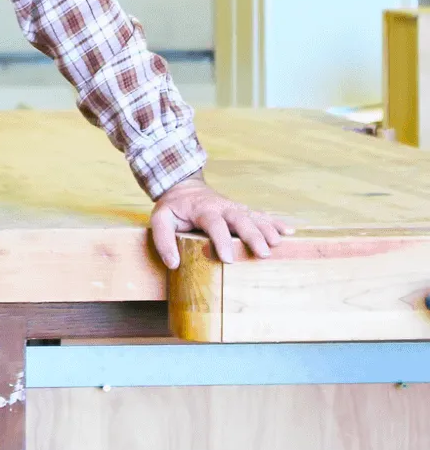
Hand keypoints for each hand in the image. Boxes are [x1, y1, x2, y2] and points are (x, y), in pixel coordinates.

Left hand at [149, 174, 292, 268]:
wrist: (184, 186)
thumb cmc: (173, 207)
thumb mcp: (160, 219)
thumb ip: (163, 239)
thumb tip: (173, 263)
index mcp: (202, 210)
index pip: (214, 224)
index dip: (221, 240)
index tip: (228, 259)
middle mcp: (222, 207)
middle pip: (240, 219)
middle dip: (252, 235)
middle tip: (263, 253)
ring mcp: (234, 208)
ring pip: (254, 217)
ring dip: (267, 229)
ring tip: (278, 244)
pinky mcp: (242, 211)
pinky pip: (261, 215)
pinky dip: (275, 222)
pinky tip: (289, 232)